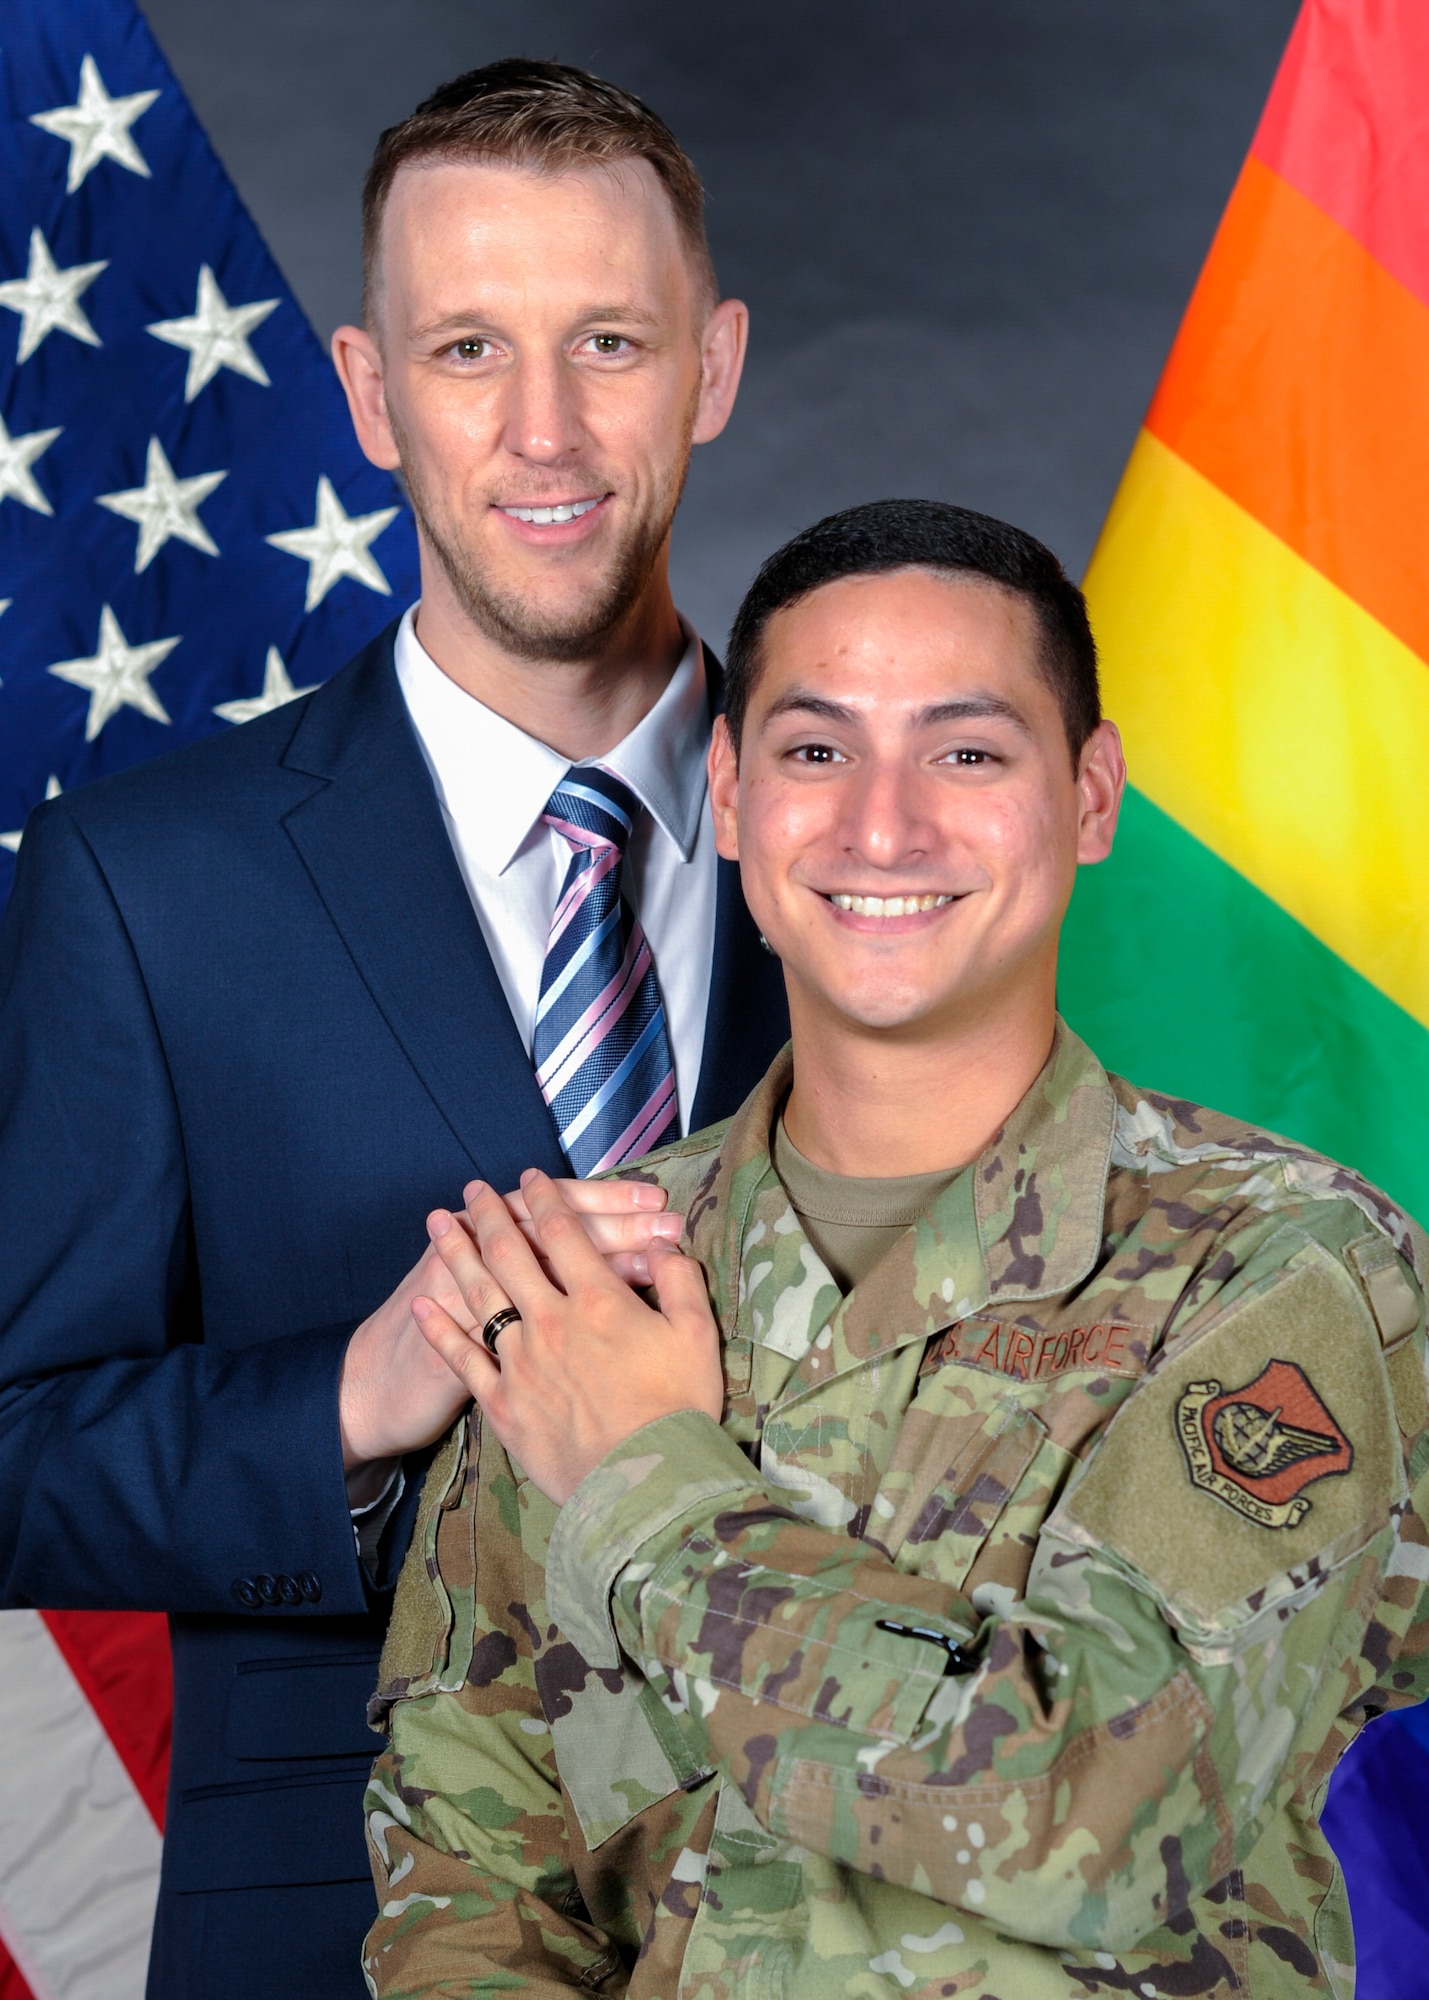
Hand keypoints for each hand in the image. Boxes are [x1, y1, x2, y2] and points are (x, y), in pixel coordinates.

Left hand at [337, 1179, 684, 1489]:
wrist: (645, 1485)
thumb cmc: (679, 1410)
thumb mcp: (697, 1336)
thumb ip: (680, 1282)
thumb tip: (664, 1246)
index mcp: (601, 1301)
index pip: (565, 1233)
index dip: (547, 1198)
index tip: (532, 1176)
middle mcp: (552, 1321)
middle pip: (511, 1254)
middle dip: (490, 1214)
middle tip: (473, 1188)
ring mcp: (521, 1362)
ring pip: (479, 1294)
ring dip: (456, 1253)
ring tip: (437, 1223)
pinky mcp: (502, 1404)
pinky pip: (462, 1358)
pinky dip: (439, 1328)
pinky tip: (423, 1303)